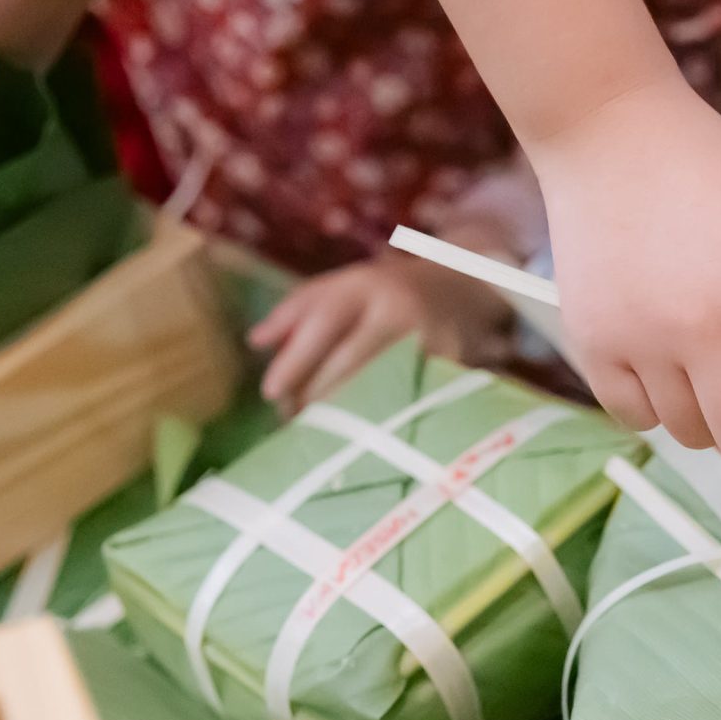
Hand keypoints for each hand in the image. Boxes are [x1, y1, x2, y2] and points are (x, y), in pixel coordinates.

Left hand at [250, 253, 512, 414]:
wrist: (463, 290)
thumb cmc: (386, 293)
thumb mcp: (343, 287)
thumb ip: (296, 309)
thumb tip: (256, 342)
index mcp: (366, 285)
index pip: (324, 319)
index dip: (295, 358)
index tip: (270, 392)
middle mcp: (401, 309)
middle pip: (350, 361)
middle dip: (317, 397)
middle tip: (295, 421)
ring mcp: (431, 341)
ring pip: (379, 388)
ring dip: (346, 415)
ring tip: (323, 432)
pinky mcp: (453, 370)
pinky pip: (408, 403)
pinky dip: (381, 421)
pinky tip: (363, 434)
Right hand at [532, 78, 720, 467]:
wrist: (611, 132)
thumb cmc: (709, 173)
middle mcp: (705, 322)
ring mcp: (643, 338)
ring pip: (693, 435)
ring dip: (712, 412)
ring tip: (705, 356)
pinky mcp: (594, 344)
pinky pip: (637, 418)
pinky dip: (659, 404)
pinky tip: (663, 360)